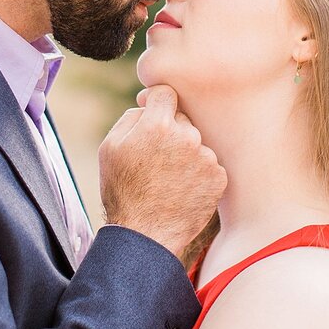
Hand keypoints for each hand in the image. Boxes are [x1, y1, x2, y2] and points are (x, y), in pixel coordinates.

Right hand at [98, 86, 226, 259]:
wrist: (145, 235)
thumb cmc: (122, 191)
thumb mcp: (110, 148)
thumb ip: (131, 117)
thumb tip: (148, 106)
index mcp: (157, 125)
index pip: (166, 93)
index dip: (157, 102)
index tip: (154, 114)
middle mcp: (186, 136)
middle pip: (182, 119)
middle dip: (171, 133)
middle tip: (156, 160)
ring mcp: (206, 158)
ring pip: (196, 143)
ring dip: (186, 154)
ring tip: (169, 180)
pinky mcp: (219, 177)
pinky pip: (209, 165)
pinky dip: (199, 174)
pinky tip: (183, 190)